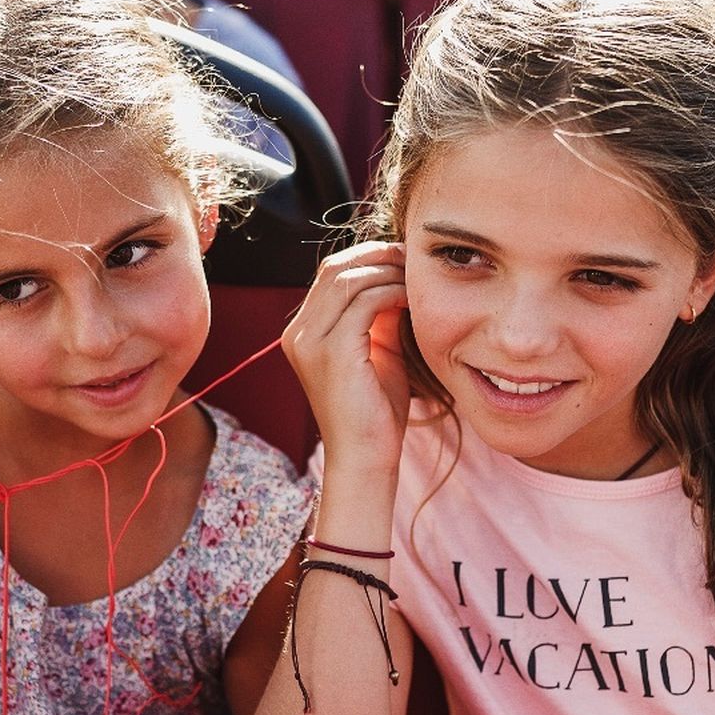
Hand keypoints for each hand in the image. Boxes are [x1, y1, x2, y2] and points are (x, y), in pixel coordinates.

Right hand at [283, 242, 409, 472]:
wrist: (366, 457)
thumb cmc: (375, 412)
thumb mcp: (376, 352)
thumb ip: (378, 316)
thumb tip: (396, 277)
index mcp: (303, 333)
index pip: (330, 275)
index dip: (367, 259)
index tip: (403, 260)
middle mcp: (298, 334)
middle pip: (335, 269)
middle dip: (377, 257)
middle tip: (413, 259)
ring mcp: (310, 341)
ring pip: (348, 279)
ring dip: (387, 272)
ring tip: (416, 279)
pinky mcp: (332, 351)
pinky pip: (364, 301)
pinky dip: (391, 292)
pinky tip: (412, 300)